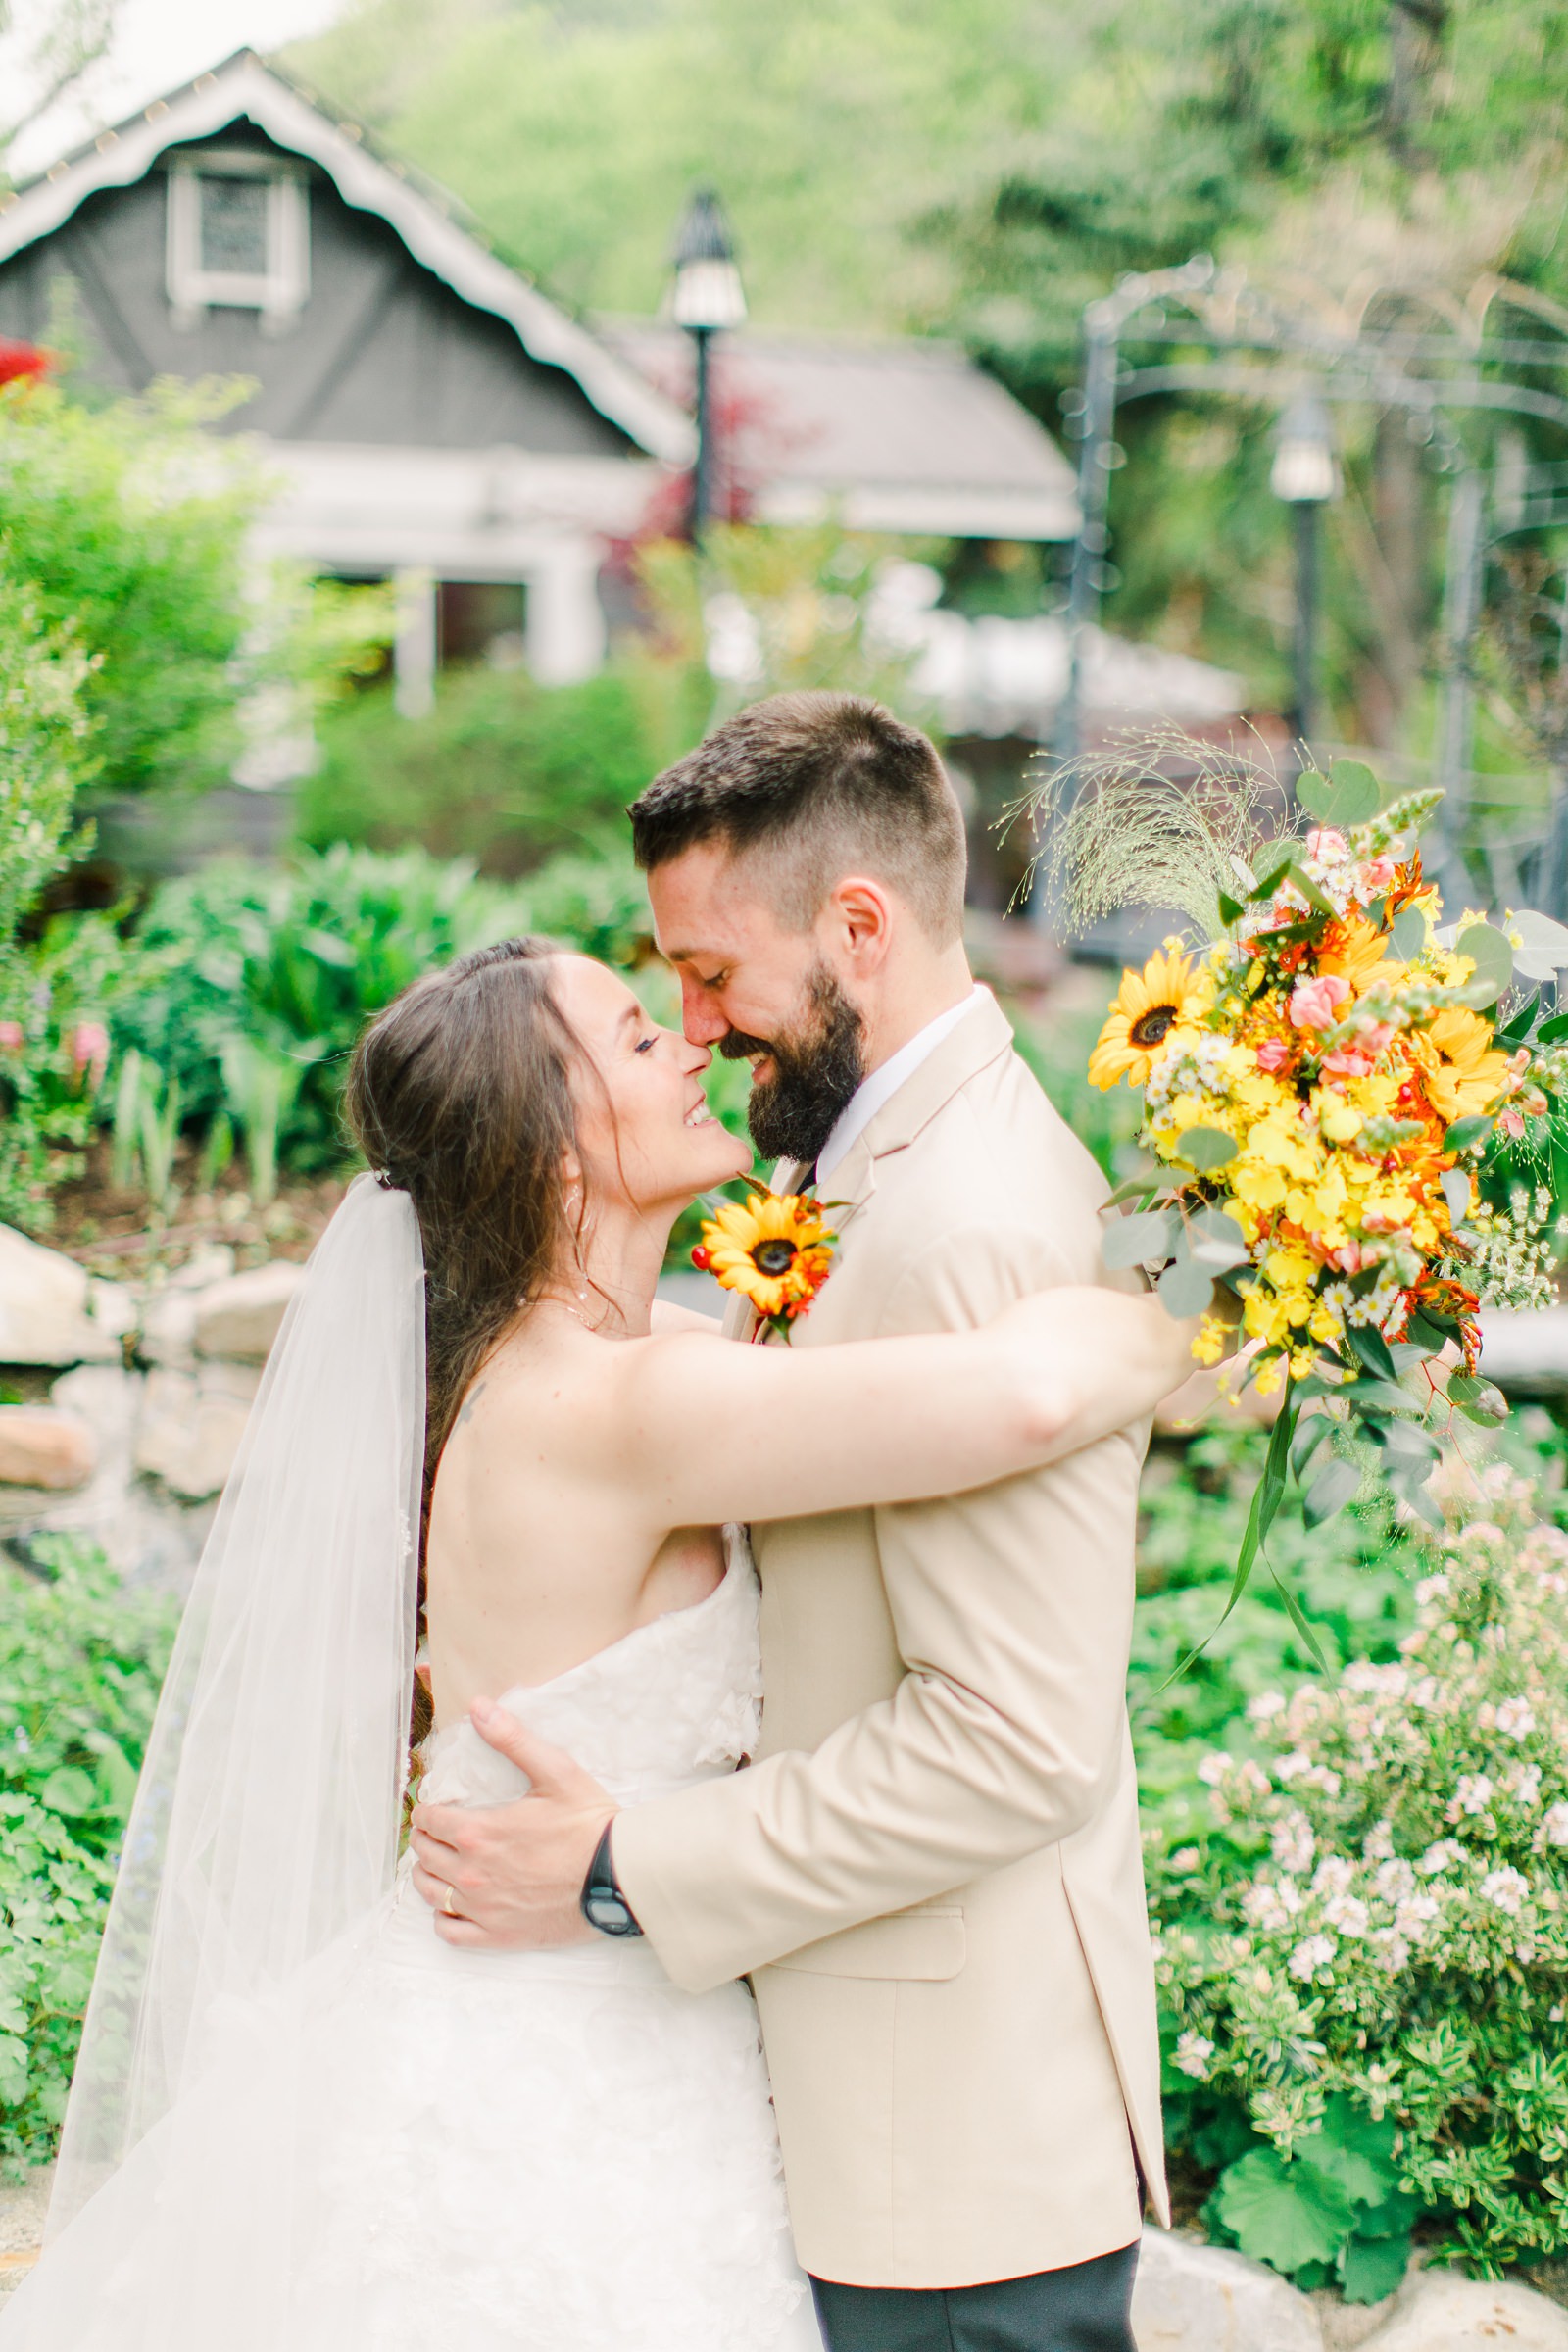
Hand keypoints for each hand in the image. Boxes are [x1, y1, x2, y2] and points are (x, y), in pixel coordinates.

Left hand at [410, 1700, 613, 1949]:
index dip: (427, 1811)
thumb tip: (478, 1707)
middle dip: (426, 1839)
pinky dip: (444, 1917)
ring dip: (427, 1875)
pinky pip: (450, 1931)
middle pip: (426, 1855)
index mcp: (479, 1832)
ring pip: (430, 1893)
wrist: (617, 1876)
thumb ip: (512, 1739)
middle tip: (435, 1833)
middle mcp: (471, 1873)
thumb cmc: (588, 1823)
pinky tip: (453, 1905)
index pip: (430, 1821)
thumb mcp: (555, 1771)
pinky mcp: (498, 1935)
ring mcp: (483, 1908)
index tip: (433, 1809)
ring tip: (437, 1864)